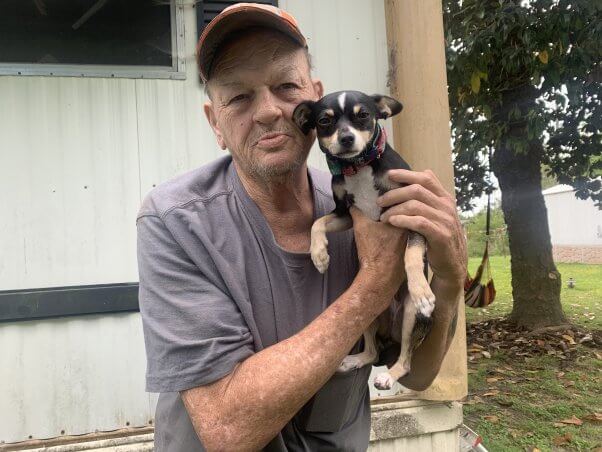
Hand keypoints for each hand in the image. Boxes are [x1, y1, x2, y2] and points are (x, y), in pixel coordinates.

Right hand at [350, 207, 407, 298]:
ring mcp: (412, 243)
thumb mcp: (361, 227)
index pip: (399, 205)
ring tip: (380, 226)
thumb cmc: (372, 250)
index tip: (379, 204)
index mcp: (403, 220)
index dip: (389, 203)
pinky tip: (385, 241)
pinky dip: (395, 239)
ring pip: (403, 229)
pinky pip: (403, 240)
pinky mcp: (410, 254)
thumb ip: (358, 213)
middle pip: (403, 217)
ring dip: (394, 227)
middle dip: (393, 214)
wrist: (380, 277)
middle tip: (379, 213)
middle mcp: (411, 230)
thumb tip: (353, 205)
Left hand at [377, 169, 466, 284]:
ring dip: (394, 209)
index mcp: (445, 198)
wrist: (452, 264)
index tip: (389, 175)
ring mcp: (445, 220)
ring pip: (415, 205)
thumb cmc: (438, 238)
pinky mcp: (440, 235)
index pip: (426, 178)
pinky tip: (392, 222)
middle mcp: (446, 206)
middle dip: (394, 194)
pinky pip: (419, 222)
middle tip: (380, 202)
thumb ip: (428, 199)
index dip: (406, 174)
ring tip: (383, 216)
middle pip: (416, 190)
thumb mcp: (437, 215)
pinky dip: (402, 220)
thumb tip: (416, 178)